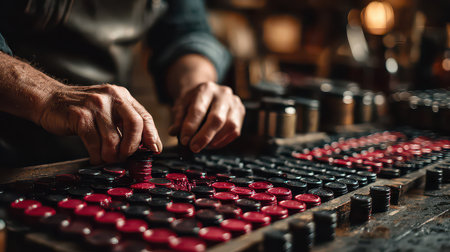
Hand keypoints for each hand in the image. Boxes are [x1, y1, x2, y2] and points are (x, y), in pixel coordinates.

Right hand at [39, 84, 161, 163]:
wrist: (49, 99)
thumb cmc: (83, 110)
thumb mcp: (108, 110)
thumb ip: (125, 123)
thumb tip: (147, 146)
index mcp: (122, 96)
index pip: (144, 117)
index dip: (151, 136)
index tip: (154, 150)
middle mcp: (112, 97)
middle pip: (135, 124)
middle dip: (132, 147)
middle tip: (125, 157)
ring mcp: (96, 105)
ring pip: (113, 138)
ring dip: (111, 155)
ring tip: (107, 159)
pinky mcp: (80, 116)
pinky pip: (94, 143)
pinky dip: (96, 156)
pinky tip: (95, 158)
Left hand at [168, 82, 244, 152]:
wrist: (207, 93)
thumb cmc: (193, 101)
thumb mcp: (182, 105)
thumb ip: (178, 118)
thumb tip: (174, 132)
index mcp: (206, 88)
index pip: (198, 110)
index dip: (190, 127)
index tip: (184, 140)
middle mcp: (223, 93)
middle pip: (217, 119)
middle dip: (204, 136)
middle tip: (194, 148)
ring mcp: (235, 102)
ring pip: (229, 126)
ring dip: (215, 140)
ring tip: (203, 145)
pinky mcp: (241, 112)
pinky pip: (235, 132)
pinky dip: (223, 141)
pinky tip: (212, 143)